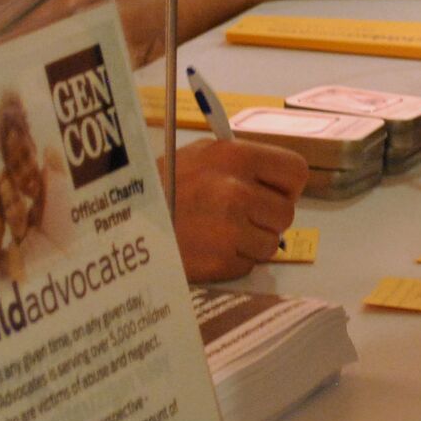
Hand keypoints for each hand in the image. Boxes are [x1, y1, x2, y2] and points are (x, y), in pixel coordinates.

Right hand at [159, 139, 308, 281]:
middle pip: (285, 213)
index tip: (272, 192)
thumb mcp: (201, 156)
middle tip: (241, 216)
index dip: (287, 186)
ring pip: (271, 243)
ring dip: (251, 242)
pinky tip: (209, 247)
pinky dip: (233, 259)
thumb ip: (241, 165)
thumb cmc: (165, 187)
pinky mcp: (221, 261)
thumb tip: (274, 182)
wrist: (126, 223)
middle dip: (268, 218)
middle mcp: (236, 190)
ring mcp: (230, 229)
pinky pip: (249, 264)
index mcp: (234, 156)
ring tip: (219, 231)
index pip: (295, 171)